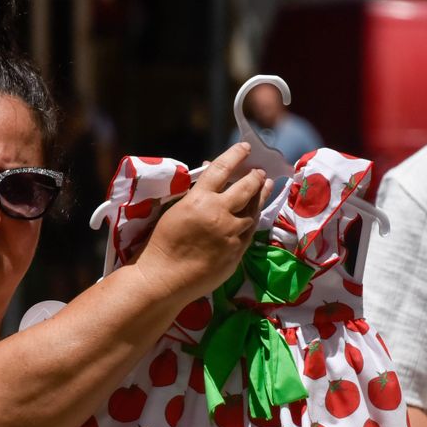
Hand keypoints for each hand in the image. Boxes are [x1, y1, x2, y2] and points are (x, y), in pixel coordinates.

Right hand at [135, 142, 270, 301]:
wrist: (163, 278)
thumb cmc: (161, 243)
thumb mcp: (175, 210)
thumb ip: (195, 195)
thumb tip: (210, 181)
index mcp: (199, 199)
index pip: (222, 169)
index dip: (235, 155)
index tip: (244, 148)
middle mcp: (219, 213)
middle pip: (246, 188)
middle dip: (255, 176)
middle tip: (259, 172)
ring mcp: (231, 234)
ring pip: (253, 210)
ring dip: (260, 197)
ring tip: (265, 187)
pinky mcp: (237, 253)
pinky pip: (250, 232)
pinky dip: (253, 219)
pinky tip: (256, 214)